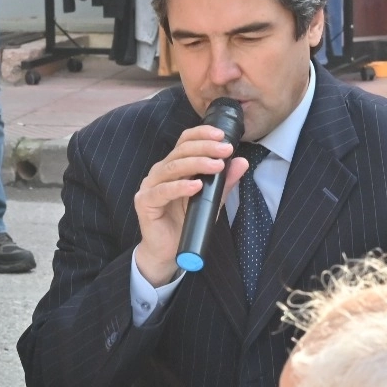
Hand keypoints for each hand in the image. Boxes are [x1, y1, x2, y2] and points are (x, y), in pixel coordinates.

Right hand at [132, 125, 248, 286]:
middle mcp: (160, 172)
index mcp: (173, 166)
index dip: (202, 135)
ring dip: (196, 163)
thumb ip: (224, 182)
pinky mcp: (145, 202)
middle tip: (225, 150)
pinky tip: (196, 185)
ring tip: (216, 166)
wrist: (168, 251)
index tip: (222, 136)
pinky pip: (162, 191)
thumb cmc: (186, 222)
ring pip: (172, 167)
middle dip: (205, 148)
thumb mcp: (210, 200)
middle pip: (180, 151)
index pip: (185, 142)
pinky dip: (180, 187)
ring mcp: (150, 186)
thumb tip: (241, 162)